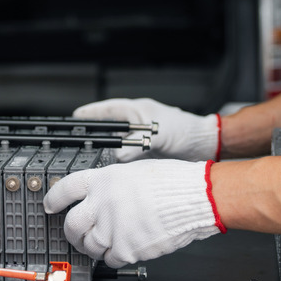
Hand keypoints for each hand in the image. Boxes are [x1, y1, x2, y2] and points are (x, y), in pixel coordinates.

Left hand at [43, 159, 225, 267]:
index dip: (53, 199)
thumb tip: (98, 198)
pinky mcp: (125, 248)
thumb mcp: (132, 172)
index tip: (50, 205)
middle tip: (76, 233)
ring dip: (94, 246)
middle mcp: (102, 204)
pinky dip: (115, 256)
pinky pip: (110, 259)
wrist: (195, 197)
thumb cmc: (171, 182)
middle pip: (70, 225)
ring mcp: (112, 228)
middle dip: (71, 232)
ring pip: (88, 246)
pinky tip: (126, 246)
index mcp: (103, 180)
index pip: (65, 189)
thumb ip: (110, 185)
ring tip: (108, 240)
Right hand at [73, 98, 220, 161]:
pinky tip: (112, 170)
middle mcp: (137, 124)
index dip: (90, 114)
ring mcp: (141, 140)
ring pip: (117, 145)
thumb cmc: (187, 131)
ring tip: (91, 158)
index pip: (108, 110)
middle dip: (94, 135)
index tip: (75, 118)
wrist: (206, 146)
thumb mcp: (158, 136)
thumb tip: (117, 156)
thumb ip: (135, 146)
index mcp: (137, 111)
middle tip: (78, 141)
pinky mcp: (146, 154)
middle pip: (109, 128)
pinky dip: (119, 164)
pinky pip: (127, 158)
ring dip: (107, 151)